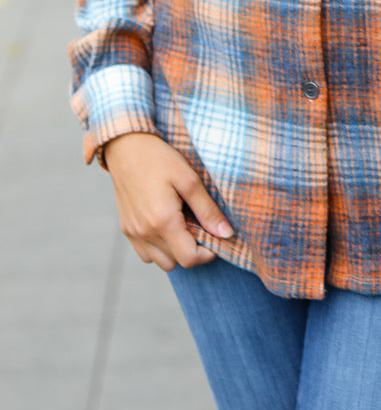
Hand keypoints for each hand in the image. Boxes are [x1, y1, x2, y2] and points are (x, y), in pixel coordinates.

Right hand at [104, 132, 233, 270]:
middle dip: (192, 251)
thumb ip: (208, 210)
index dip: (207, 253)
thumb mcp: (190, 179)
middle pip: (175, 262)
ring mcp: (133, 232)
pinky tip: (166, 226)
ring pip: (160, 261)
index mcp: (162, 221)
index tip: (215, 237)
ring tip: (182, 226)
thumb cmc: (159, 159)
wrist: (125, 147)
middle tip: (199, 227)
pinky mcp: (126, 228)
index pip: (189, 259)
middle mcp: (145, 232)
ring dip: (175, 251)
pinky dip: (158, 248)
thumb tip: (226, 234)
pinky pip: (145, 253)